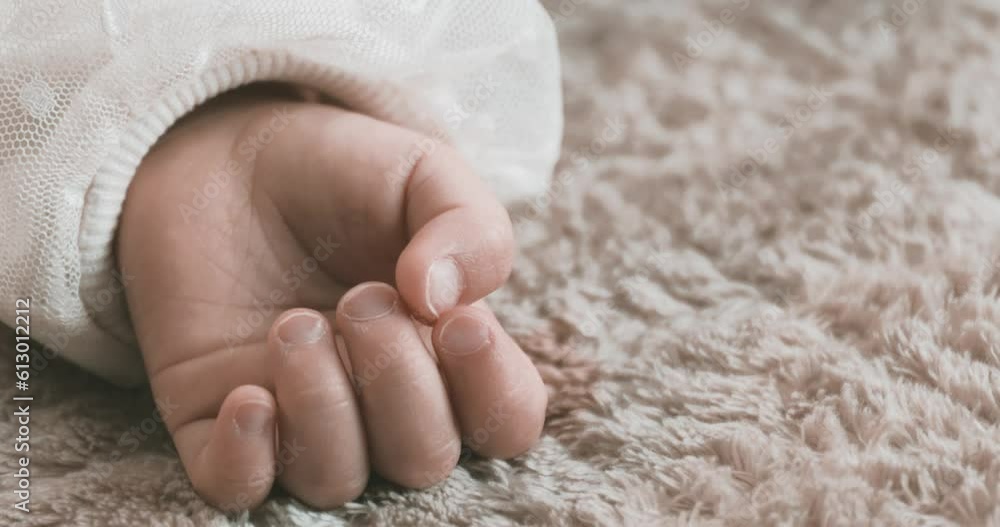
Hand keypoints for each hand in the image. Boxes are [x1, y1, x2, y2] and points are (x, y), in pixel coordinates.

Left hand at [117, 85, 546, 509]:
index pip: (505, 421)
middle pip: (423, 459)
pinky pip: (237, 489)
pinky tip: (247, 394)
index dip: (493, 391)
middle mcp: (381, 401)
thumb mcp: (423, 175)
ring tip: (293, 325)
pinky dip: (247, 460)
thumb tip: (443, 301)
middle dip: (397, 381)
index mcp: (446, 352)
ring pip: (337, 479)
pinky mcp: (216, 424)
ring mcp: (300, 418)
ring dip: (323, 405)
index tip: (459, 321)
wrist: (228, 155)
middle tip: (359, 299)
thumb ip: (468, 227)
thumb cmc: (340, 173)